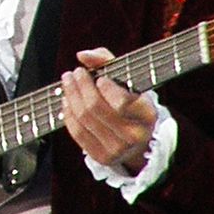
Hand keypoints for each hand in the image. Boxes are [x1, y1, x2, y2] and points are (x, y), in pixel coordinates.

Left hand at [61, 47, 157, 173]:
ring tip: (68, 82)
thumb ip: (106, 60)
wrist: (137, 139)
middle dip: (81, 86)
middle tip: (74, 73)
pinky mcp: (102, 157)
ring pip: (84, 120)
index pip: (121, 101)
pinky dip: (68, 115)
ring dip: (71, 97)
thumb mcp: (127, 78)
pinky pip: (78, 133)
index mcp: (147, 114)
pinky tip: (66, 101)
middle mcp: (135, 135)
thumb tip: (82, 55)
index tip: (98, 77)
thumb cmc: (130, 101)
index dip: (105, 87)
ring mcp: (118, 149)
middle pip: (96, 108)